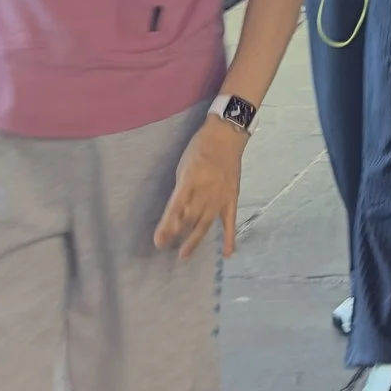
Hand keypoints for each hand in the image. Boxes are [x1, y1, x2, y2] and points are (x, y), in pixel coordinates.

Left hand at [156, 114, 246, 259]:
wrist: (226, 135)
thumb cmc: (200, 147)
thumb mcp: (184, 165)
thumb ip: (181, 189)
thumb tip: (176, 212)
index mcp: (190, 180)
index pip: (176, 208)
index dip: (166, 226)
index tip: (158, 241)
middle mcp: (205, 191)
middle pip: (190, 218)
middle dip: (177, 235)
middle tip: (166, 249)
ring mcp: (220, 196)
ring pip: (206, 223)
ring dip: (195, 240)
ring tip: (184, 255)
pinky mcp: (232, 198)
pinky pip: (230, 221)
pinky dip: (229, 237)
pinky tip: (227, 253)